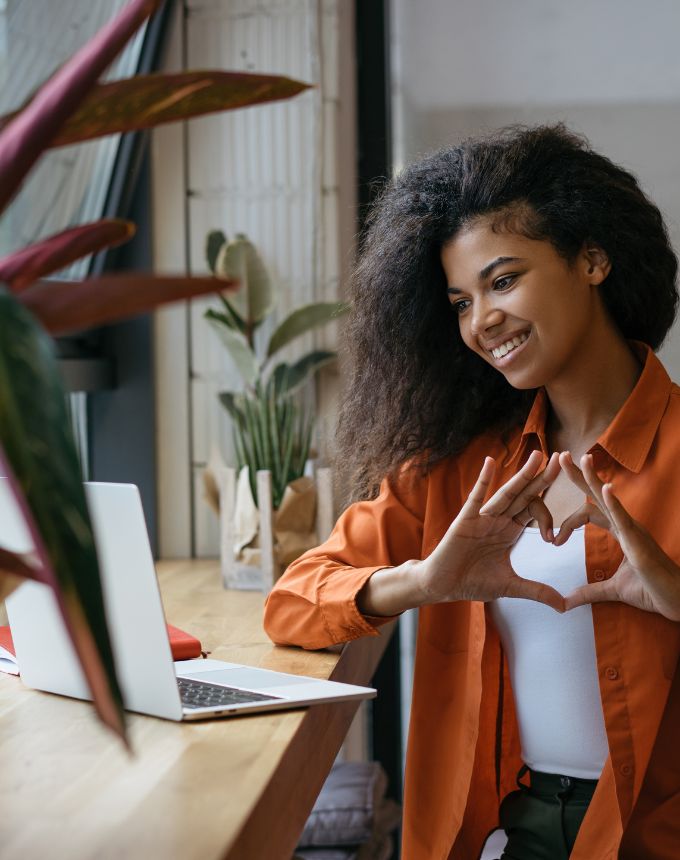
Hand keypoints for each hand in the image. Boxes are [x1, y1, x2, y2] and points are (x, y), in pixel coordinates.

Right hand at [417, 450, 564, 611]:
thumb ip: (537, 591)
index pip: (535, 512)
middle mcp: (499, 520)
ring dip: (522, 474)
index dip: (549, 515)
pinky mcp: (465, 520)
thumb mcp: (510, 586)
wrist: (442, 586)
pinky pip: (476, 497)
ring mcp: (482, 518)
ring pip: (507, 493)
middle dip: (543, 478)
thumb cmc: (472, 582)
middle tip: (562, 459)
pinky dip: (482, 480)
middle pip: (525, 495)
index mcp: (510, 531)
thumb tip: (564, 606)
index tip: (554, 537)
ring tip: (538, 455)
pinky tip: (490, 462)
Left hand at [558, 452, 679, 620]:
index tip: (554, 541)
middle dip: (579, 475)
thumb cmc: (651, 591)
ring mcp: (634, 530)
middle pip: (598, 495)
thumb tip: (566, 601)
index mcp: (621, 531)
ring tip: (582, 459)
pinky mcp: (639, 541)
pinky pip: (624, 518)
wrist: (676, 603)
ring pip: (609, 499)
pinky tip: (605, 487)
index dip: (569, 522)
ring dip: (594, 478)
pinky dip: (614, 502)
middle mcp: (626, 525)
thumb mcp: (612, 591)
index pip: (590, 513)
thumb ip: (589, 592)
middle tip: (560, 455)